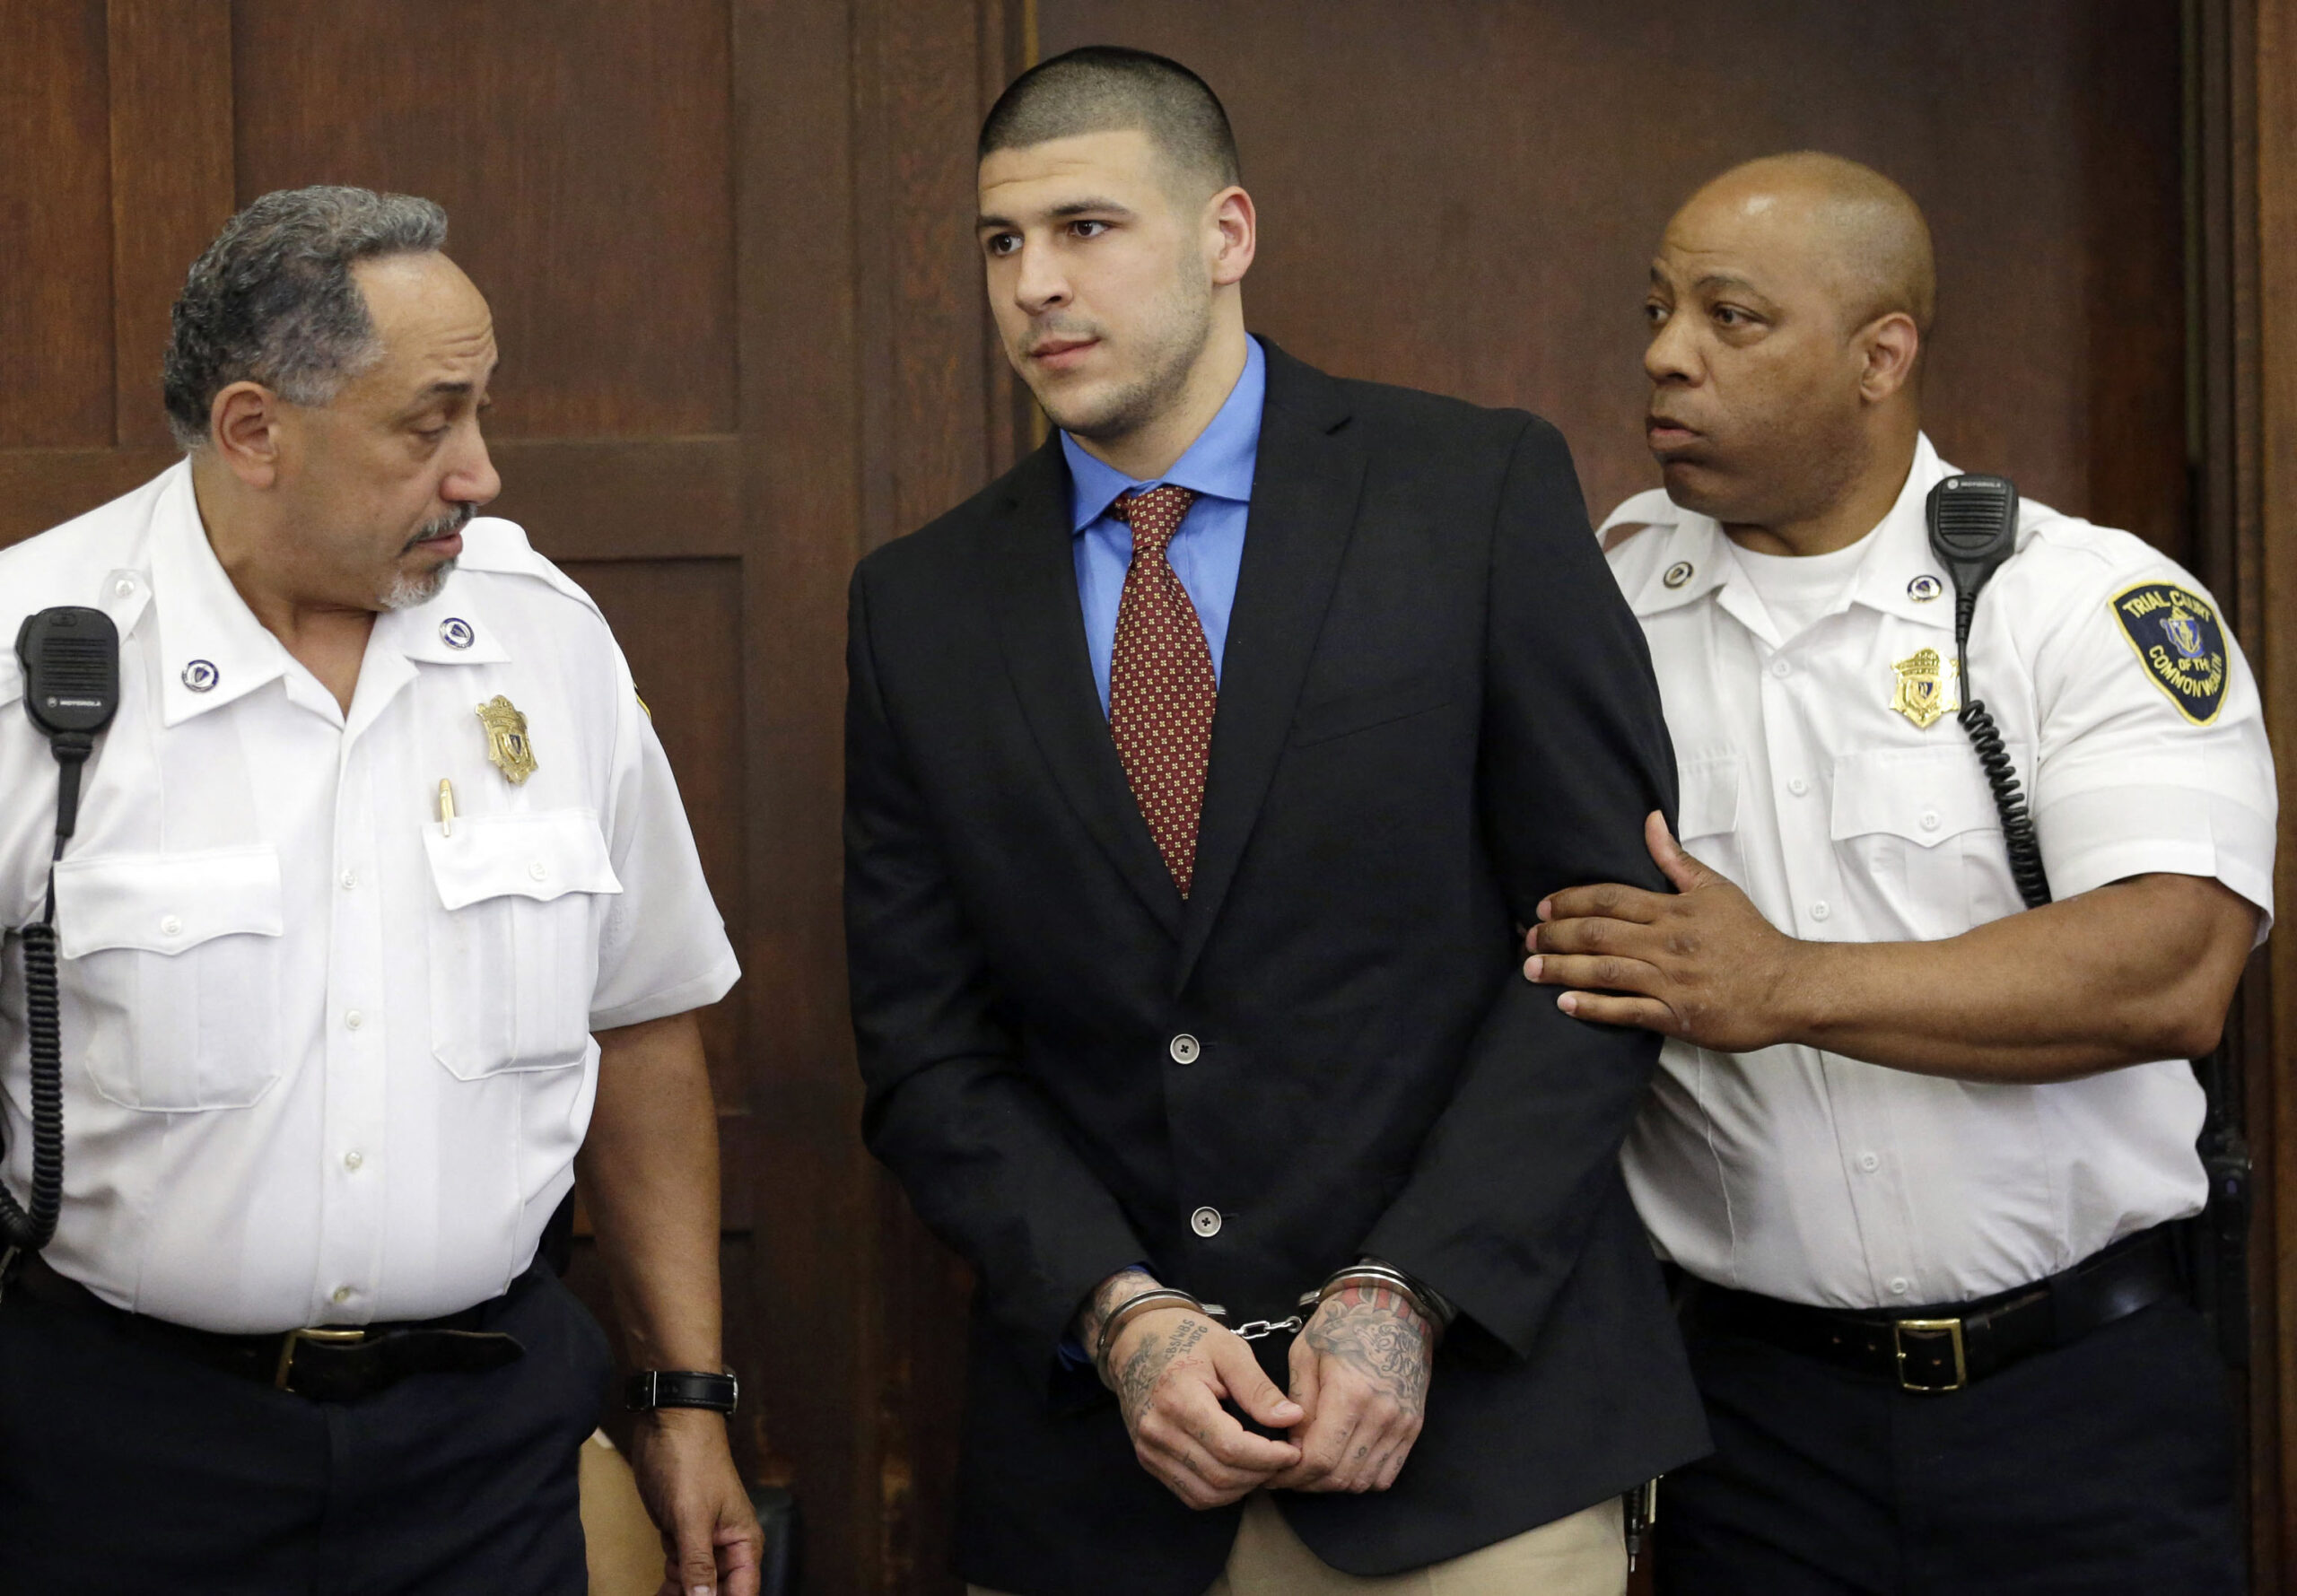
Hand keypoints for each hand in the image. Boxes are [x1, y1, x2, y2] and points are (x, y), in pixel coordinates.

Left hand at [628, 1408, 763, 1595]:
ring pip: (696, 1586)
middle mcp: (727, 1546)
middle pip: (719, 1592)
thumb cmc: (691, 1461)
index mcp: (744, 1542)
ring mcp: (703, 1541)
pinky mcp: (681, 1535)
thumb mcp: (692, 1518)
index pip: (743, 1593)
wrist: (669, 1426)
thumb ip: (698, 1566)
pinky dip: (669, 1586)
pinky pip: (679, 1572)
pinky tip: (657, 1594)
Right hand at [1107, 1307, 1303, 1508]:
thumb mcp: (1228, 1350)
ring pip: (1206, 1494)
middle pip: (1220, 1475)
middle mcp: (1159, 1430)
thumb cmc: (1185, 1338)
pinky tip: (1238, 1472)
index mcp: (1179, 1398)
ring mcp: (1150, 1449)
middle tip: (1284, 1459)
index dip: (1268, 1457)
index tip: (1293, 1451)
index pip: (1230, 1447)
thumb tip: (1293, 1418)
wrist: (1136, 1339)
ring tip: (1264, 1466)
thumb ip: (1258, 1388)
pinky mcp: (1148, 1460)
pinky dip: (1220, 1493)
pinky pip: (1190, 1494)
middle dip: (1261, 1474)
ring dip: (1243, 1488)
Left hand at [1269, 1282, 1431, 1492]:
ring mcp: (1401, 1424)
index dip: (1291, 1473)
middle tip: (1285, 1474)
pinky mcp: (1413, 1427)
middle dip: (1307, 1483)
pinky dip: (1361, 1478)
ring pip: (1362, 1481)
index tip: (1272, 1471)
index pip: (1319, 1458)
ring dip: (1333, 1483)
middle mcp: (1381, 1414)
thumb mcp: (1306, 1353)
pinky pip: (1386, 1474)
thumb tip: (1290, 1444)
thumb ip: (1297, 1402)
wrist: (1393, 1307)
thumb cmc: (1343, 1324)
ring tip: (1310, 1470)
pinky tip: (1341, 1463)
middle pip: (1339, 1476)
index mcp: (1350, 1393)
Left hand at [1524, 810, 1808, 1050]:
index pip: (1609, 899)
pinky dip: (1592, 1008)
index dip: (1570, 901)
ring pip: (1604, 971)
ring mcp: (1670, 982)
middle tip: (1528, 939)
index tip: (1543, 906)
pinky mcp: (1676, 1016)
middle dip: (1556, 935)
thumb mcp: (1716, 890)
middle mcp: (1666, 944)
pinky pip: (1626, 1011)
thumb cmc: (1750, 938)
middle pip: (1598, 933)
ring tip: (1531, 970)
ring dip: (1562, 970)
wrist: (1787, 987)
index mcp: (1673, 911)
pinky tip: (1564, 1005)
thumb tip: (1649, 820)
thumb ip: (1676, 860)